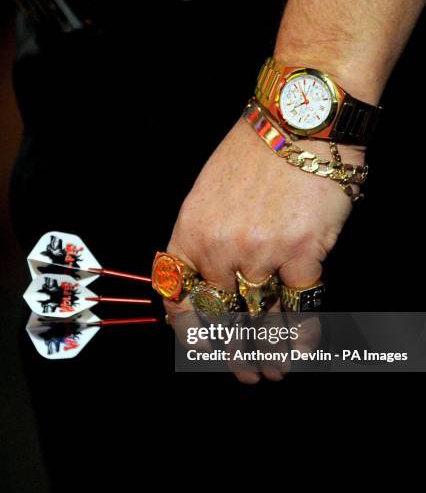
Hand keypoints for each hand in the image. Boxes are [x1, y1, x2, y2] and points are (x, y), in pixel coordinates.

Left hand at [165, 118, 364, 382]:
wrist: (299, 119)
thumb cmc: (254, 152)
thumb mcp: (208, 194)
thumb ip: (202, 241)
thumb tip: (210, 287)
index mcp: (190, 233)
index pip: (178, 300)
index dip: (190, 335)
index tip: (202, 351)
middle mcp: (220, 249)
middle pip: (222, 318)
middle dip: (233, 355)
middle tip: (245, 373)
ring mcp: (260, 253)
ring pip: (261, 319)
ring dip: (268, 353)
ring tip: (273, 371)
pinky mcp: (302, 252)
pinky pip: (300, 307)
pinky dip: (302, 334)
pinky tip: (301, 349)